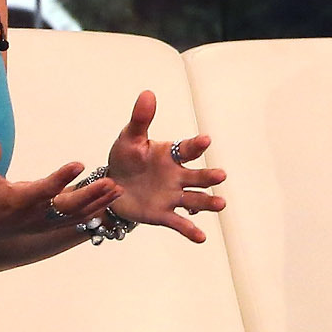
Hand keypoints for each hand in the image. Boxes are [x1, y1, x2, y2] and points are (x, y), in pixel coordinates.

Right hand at [0, 136, 116, 249]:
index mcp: (18, 200)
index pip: (44, 189)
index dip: (62, 177)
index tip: (79, 164)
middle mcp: (33, 214)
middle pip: (68, 206)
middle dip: (92, 194)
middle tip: (112, 182)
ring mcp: (40, 223)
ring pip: (74, 216)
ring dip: (97, 203)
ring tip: (117, 191)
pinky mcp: (43, 227)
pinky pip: (71, 222)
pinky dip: (90, 213)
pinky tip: (106, 203)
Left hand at [103, 89, 226, 243]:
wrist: (110, 187)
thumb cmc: (125, 158)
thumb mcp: (129, 139)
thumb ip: (140, 119)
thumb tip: (148, 94)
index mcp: (171, 156)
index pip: (187, 150)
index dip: (196, 145)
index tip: (206, 140)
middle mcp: (178, 176)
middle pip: (197, 177)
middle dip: (209, 177)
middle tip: (221, 176)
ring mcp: (172, 196)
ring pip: (194, 200)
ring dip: (208, 202)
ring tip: (221, 204)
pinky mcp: (163, 214)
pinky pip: (179, 222)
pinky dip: (190, 230)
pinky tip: (202, 237)